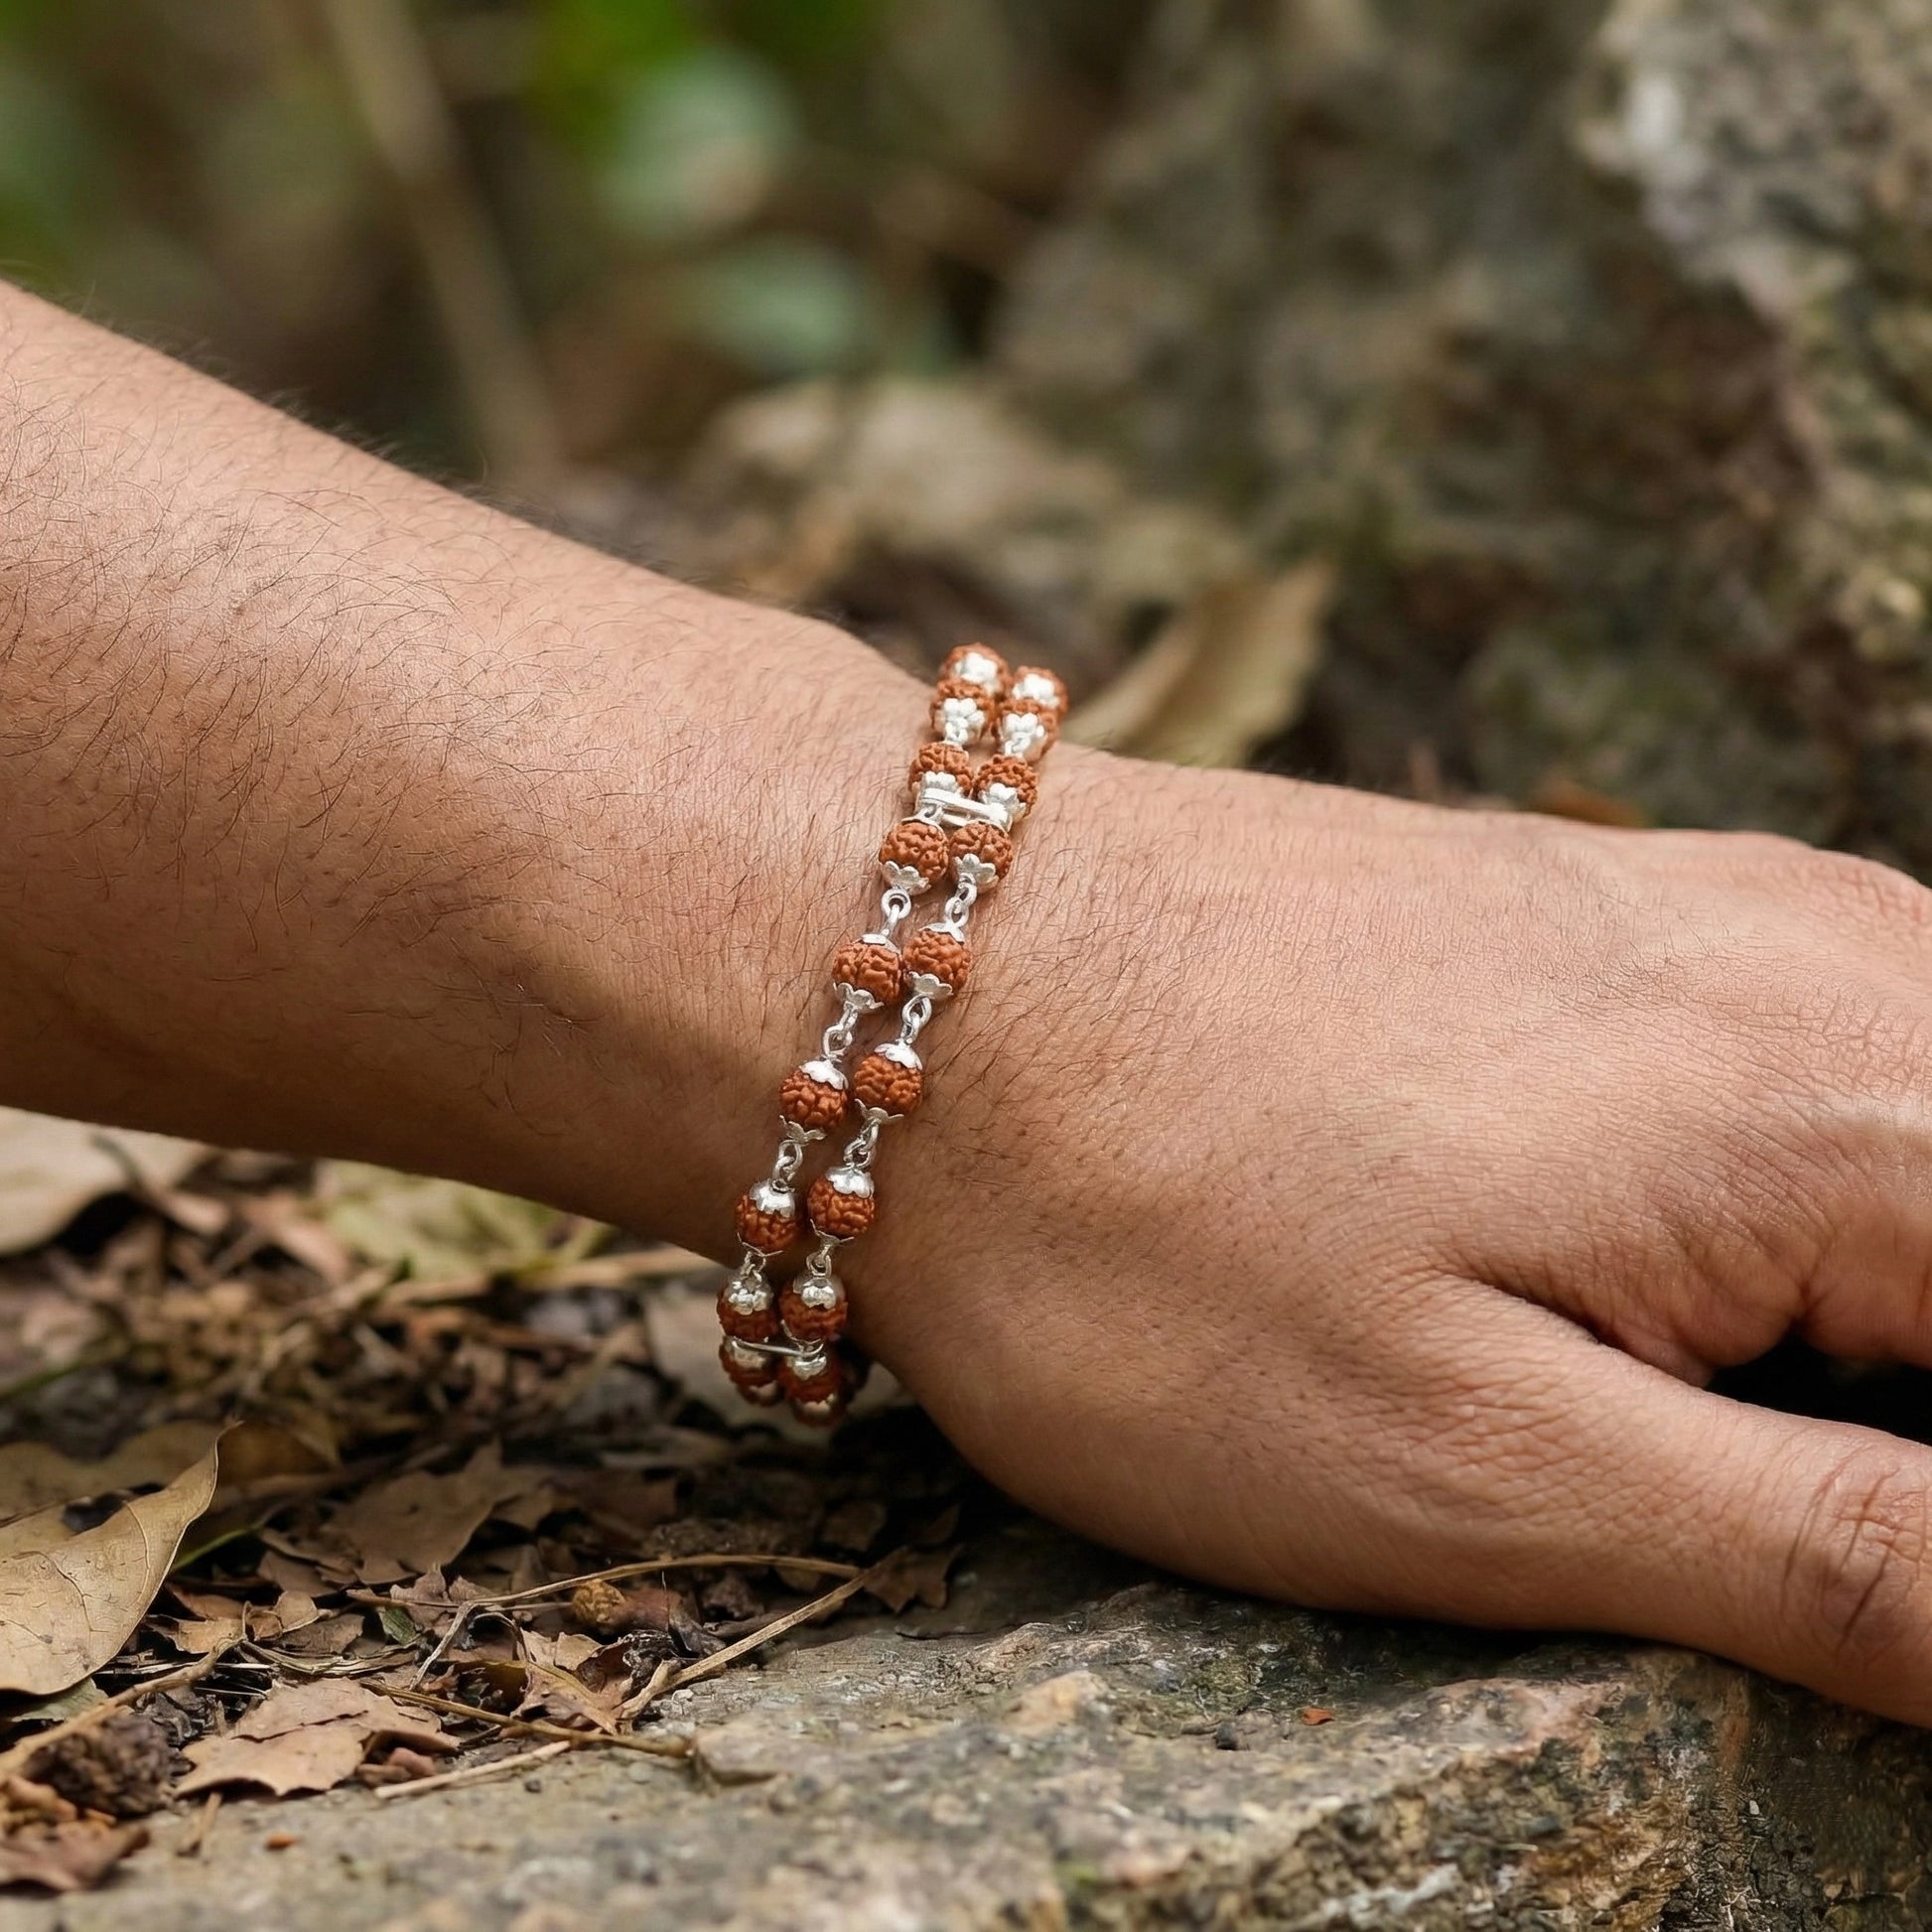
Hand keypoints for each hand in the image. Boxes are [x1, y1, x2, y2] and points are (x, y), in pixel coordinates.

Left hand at [857, 753, 1931, 1723]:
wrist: (906, 966)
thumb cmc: (1141, 1231)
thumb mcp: (1475, 1466)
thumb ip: (1841, 1555)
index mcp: (1854, 1100)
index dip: (1926, 1516)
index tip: (1774, 1533)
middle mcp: (1826, 954)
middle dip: (1883, 1424)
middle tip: (1672, 1484)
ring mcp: (1703, 906)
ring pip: (1905, 1136)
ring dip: (1845, 1319)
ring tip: (1633, 1412)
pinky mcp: (1586, 913)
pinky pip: (1802, 1062)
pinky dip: (1789, 1209)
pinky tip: (1629, 1278)